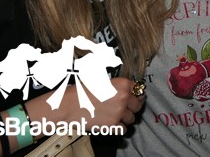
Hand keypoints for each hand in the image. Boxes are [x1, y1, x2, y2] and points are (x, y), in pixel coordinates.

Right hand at [27, 77, 144, 135]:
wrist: (69, 106)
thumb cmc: (82, 92)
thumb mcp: (102, 81)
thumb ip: (117, 85)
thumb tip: (126, 89)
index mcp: (122, 84)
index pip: (139, 90)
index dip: (138, 94)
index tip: (137, 97)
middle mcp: (124, 97)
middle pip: (138, 105)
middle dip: (133, 107)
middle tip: (127, 108)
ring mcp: (119, 112)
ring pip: (132, 118)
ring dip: (126, 118)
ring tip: (117, 116)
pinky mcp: (113, 125)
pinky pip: (124, 129)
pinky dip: (119, 128)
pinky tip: (113, 123)